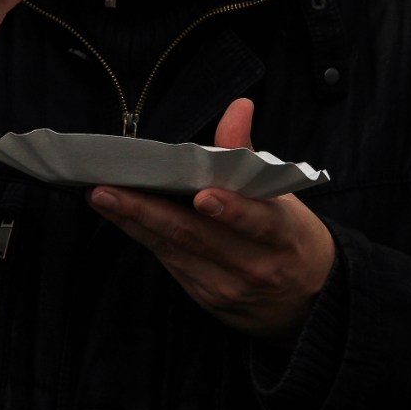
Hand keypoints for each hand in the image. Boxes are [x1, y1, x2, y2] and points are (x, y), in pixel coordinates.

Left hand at [88, 99, 334, 338]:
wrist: (310, 302)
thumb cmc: (290, 235)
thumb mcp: (282, 194)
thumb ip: (250, 152)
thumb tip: (238, 107)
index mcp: (282, 232)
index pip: (258, 221)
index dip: (232, 210)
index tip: (203, 197)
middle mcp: (255, 264)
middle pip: (198, 237)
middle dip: (148, 211)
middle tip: (108, 189)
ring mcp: (228, 285)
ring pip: (175, 250)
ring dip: (133, 222)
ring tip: (100, 197)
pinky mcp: (206, 298)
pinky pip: (170, 263)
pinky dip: (142, 236)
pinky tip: (118, 215)